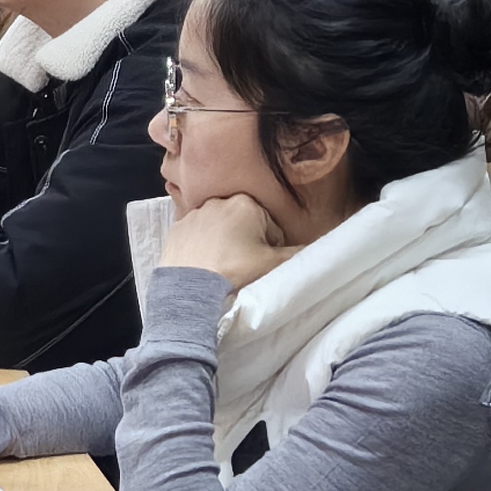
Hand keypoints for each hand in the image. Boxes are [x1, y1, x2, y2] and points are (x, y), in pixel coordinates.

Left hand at [156, 192, 295, 289]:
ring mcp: (193, 214)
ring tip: (224, 268)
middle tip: (245, 267)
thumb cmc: (234, 272)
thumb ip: (298, 255)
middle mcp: (217, 201)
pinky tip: (205, 266)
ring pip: (220, 229)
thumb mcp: (273, 264)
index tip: (264, 264)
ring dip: (225, 244)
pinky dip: (203, 248)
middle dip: (248, 243)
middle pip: (245, 224)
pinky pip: (197, 236)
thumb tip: (314, 251)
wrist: (190, 289)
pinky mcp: (176, 230)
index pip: (271, 226)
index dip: (272, 248)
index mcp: (246, 203)